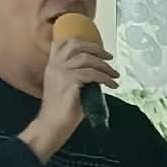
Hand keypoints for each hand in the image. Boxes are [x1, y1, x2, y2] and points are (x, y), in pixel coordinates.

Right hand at [24, 35, 118, 157]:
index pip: (61, 43)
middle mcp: (55, 66)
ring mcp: (61, 73)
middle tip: (110, 57)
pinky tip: (112, 85)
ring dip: (105, 66)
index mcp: (52, 66)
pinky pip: (92, 74)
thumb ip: (77, 77)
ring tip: (115, 75)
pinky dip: (105, 78)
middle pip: (75, 45)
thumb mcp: (68, 88)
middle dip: (96, 48)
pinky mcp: (69, 82)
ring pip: (86, 59)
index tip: (96, 48)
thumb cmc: (62, 111)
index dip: (80, 41)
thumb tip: (97, 74)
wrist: (52, 125)